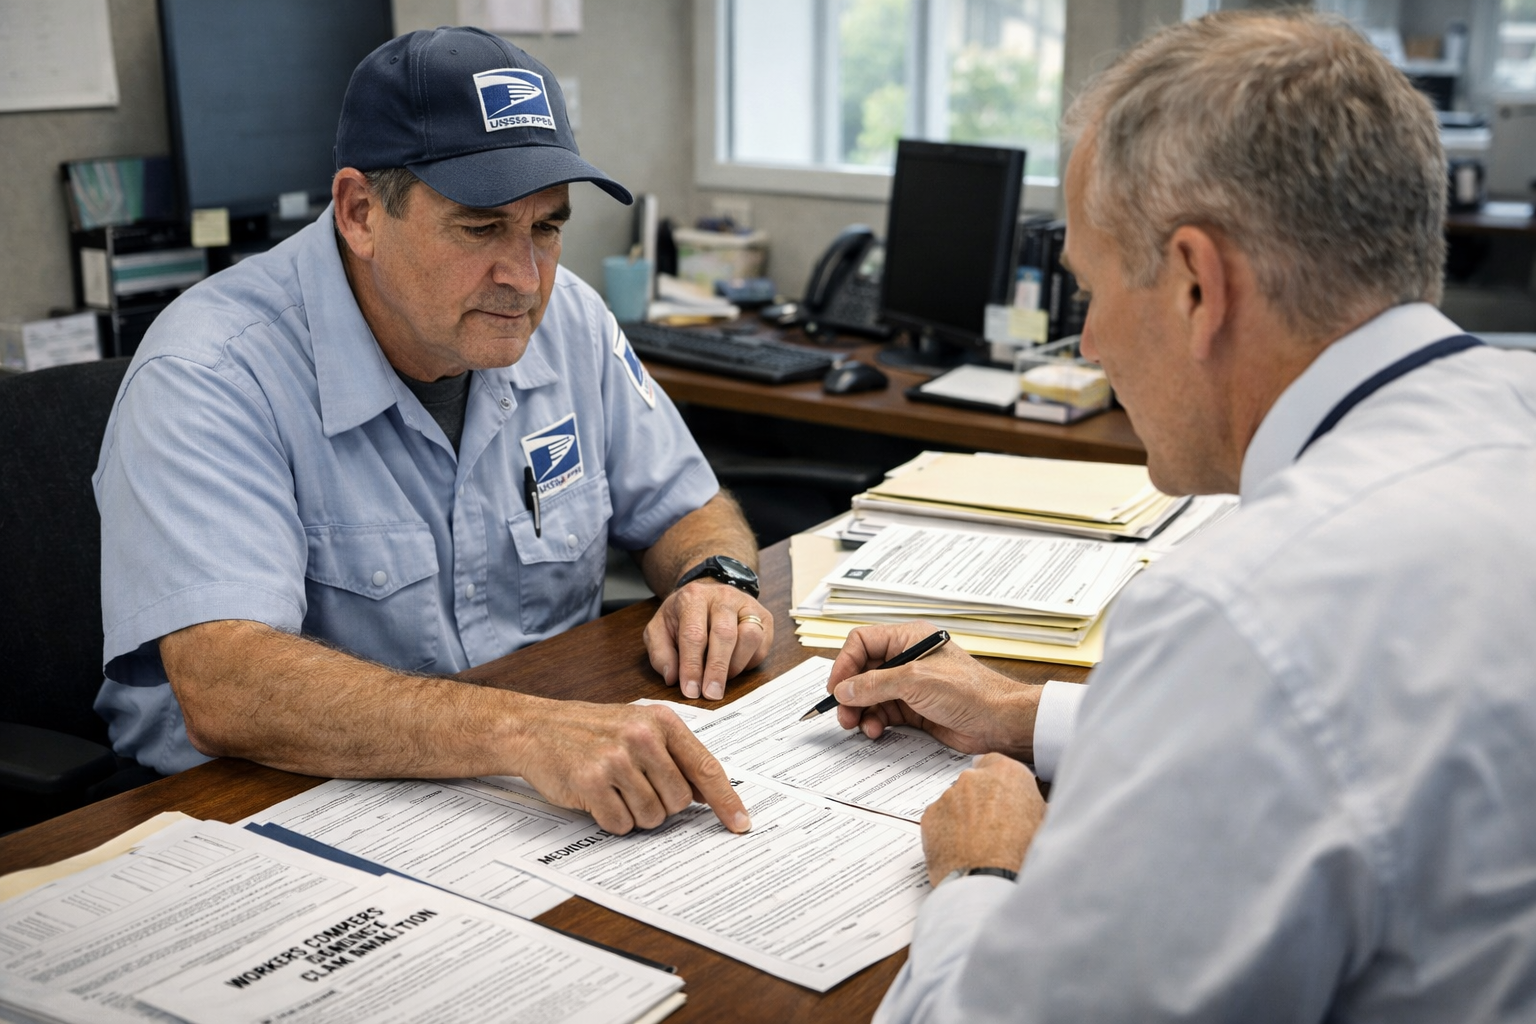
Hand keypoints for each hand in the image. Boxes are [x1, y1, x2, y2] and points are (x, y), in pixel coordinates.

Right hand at [513, 700, 751, 835]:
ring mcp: (616, 759)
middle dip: (662, 805)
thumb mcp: (639, 726)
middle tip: (636, 787)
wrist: (536, 728)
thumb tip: (709, 794)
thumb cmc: (591, 729)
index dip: (726, 800)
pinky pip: (621, 824)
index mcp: (661, 721)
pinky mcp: (592, 782)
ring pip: (652, 816)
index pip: (706, 767)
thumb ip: (675, 755)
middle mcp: (642, 737)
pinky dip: (612, 820)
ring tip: (614, 789)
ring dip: (635, 813)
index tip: (740, 824)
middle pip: (679, 801)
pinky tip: (597, 797)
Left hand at [645, 580, 773, 699]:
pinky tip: (735, 666)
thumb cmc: (681, 616)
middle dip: (717, 669)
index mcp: (693, 597)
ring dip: (736, 665)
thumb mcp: (659, 629)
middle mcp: (723, 597)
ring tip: (722, 679)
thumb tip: (672, 677)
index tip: (690, 691)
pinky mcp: (764, 616)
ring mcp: (747, 604)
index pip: (694, 634)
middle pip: (724, 634)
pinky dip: (750, 662)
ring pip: (750, 636)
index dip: (692, 666)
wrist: (706, 593)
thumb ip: (660, 653)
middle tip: (711, 693)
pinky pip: (763, 644)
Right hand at [827, 622, 1040, 758]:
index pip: (862, 642)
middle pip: (862, 671)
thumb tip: (843, 689)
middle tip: (843, 713)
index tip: (837, 687)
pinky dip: (874, 722)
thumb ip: (875, 684)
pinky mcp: (913, 709)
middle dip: (850, 692)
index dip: (845, 663)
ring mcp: (909, 685)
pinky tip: (876, 730)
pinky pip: (882, 713)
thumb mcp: (915, 681)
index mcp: (909, 639)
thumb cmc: (970, 692)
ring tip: (859, 725)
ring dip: (860, 710)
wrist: (999, 722)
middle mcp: (906, 659)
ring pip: (869, 695)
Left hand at [921, 752, 1044, 886]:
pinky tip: (960, 848)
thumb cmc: (1019, 855)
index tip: (1001, 794)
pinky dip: (946, 830)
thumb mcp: (1044, 823)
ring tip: (977, 843)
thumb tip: (1040, 806)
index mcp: (1007, 773)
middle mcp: (974, 778)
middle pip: (975, 782)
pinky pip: (939, 818)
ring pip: (956, 801)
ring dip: (963, 815)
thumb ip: (1035, 804)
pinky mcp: (930, 816)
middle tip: (992, 825)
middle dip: (980, 799)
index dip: (999, 781)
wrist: (988, 882)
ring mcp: (949, 795)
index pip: (997, 763)